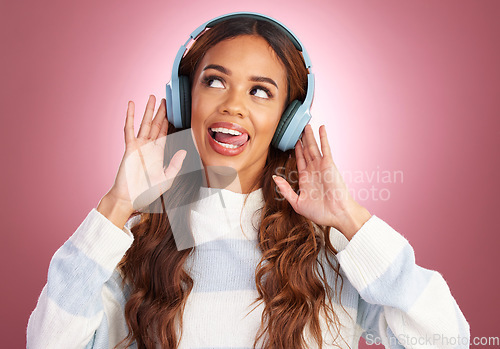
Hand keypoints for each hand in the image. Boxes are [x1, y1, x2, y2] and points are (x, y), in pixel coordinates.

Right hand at [104, 95, 186, 212]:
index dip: (169, 122)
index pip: (164, 133)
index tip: (173, 111)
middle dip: (161, 112)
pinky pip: (129, 128)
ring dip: (149, 110)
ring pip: (145, 123)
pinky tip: (131, 104)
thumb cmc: (146, 191)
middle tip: (165, 99)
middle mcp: (148, 147)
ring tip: (152, 97)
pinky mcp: (129, 147)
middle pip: (156, 125)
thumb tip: (184, 151)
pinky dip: (130, 116)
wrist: (130, 198)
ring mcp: (138, 146)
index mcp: (157, 153)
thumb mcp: (166, 178)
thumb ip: (175, 165)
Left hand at [272, 124, 370, 239]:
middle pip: (306, 151)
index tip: (292, 140)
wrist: (337, 215)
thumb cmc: (320, 212)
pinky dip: (323, 137)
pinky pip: (325, 148)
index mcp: (306, 179)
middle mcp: (313, 170)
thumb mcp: (297, 202)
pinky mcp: (329, 164)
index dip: (296, 150)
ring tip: (306, 124)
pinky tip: (321, 128)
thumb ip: (285, 190)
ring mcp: (321, 166)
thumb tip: (274, 178)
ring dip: (309, 135)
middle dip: (302, 139)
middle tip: (298, 128)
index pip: (299, 160)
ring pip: (313, 147)